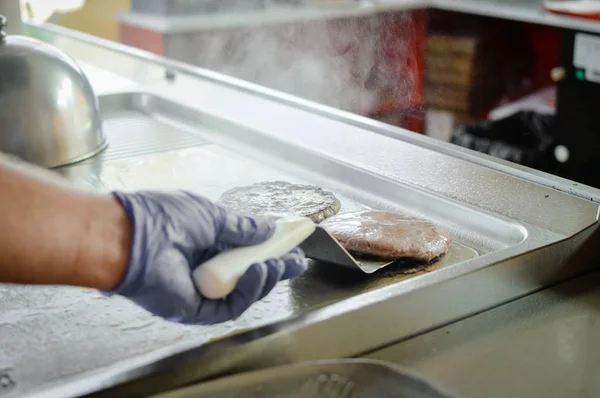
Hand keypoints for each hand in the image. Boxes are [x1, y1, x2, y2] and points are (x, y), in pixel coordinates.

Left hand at [105, 190, 307, 324]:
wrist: (130, 238)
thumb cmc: (163, 219)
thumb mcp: (210, 215)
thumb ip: (241, 227)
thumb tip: (268, 228)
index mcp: (205, 243)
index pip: (244, 251)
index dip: (269, 249)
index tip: (292, 246)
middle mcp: (204, 268)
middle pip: (247, 275)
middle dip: (274, 269)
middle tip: (296, 262)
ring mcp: (200, 291)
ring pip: (243, 293)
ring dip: (264, 279)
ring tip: (275, 264)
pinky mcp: (196, 310)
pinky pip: (230, 306)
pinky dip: (248, 291)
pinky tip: (257, 273)